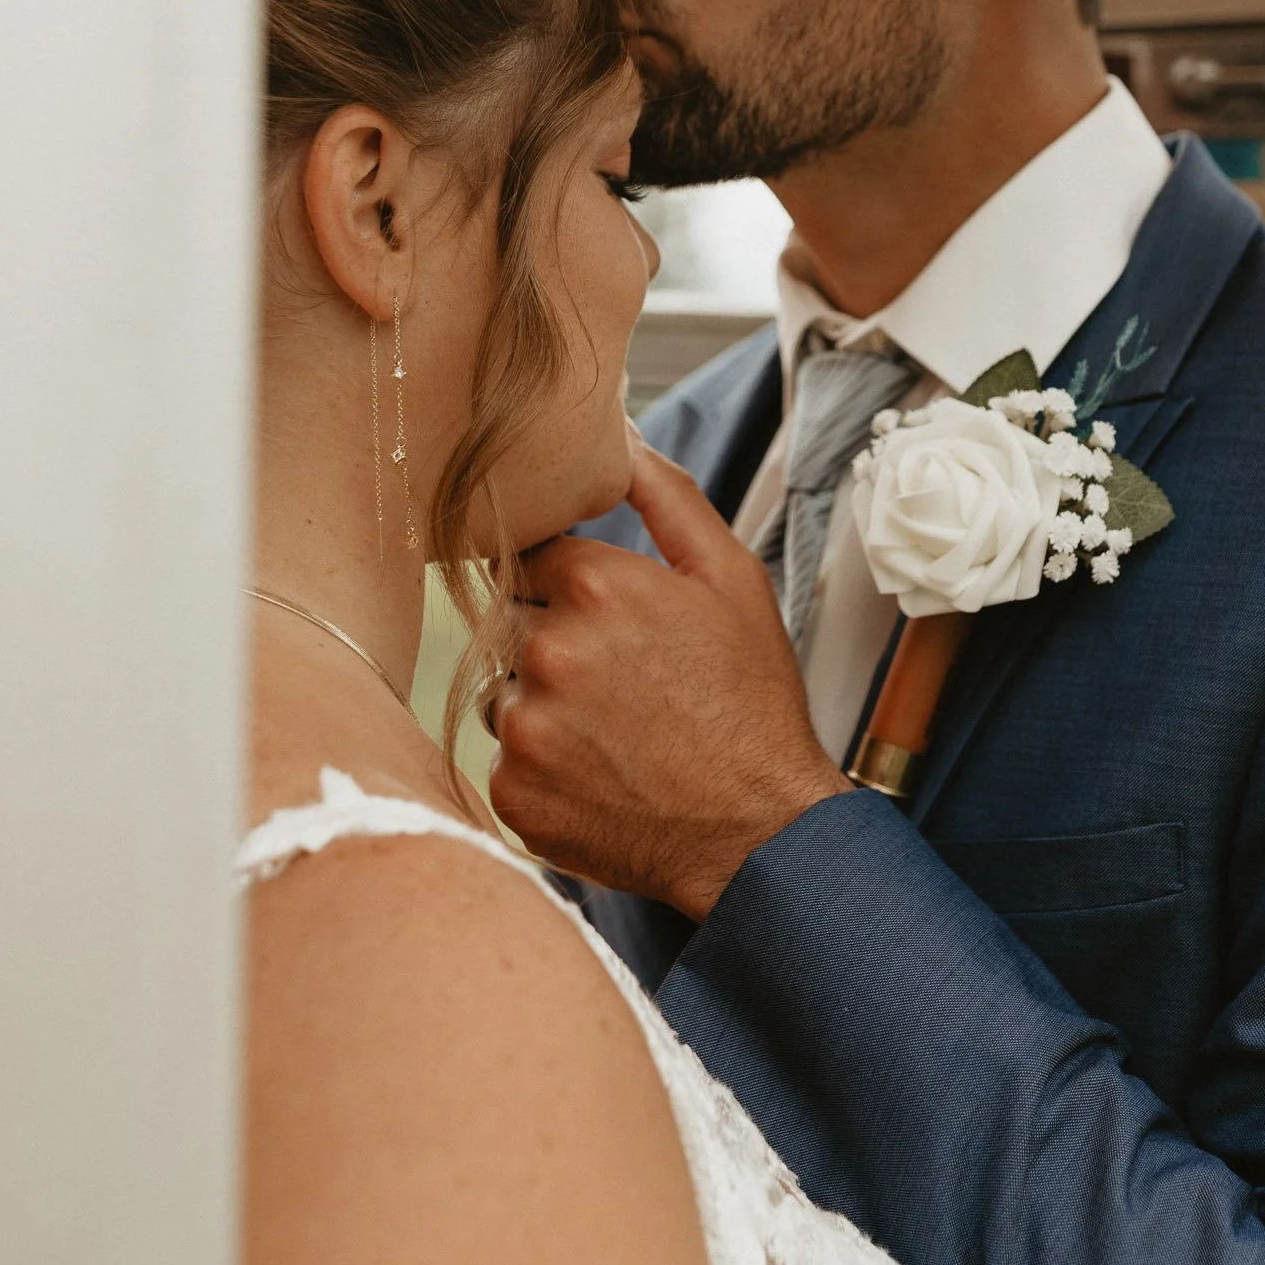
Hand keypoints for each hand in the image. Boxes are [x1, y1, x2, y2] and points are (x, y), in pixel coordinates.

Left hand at [487, 437, 848, 918]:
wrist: (760, 831)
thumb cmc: (751, 700)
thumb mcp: (731, 579)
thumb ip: (666, 494)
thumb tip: (618, 432)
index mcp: (594, 586)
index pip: (536, 557)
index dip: (577, 589)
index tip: (618, 624)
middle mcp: (546, 652)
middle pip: (513, 622)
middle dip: (555, 641)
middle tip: (624, 683)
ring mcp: (525, 728)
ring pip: (503, 691)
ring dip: (543, 704)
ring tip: (616, 733)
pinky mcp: (513, 795)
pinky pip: (504, 760)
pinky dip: (543, 766)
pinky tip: (601, 774)